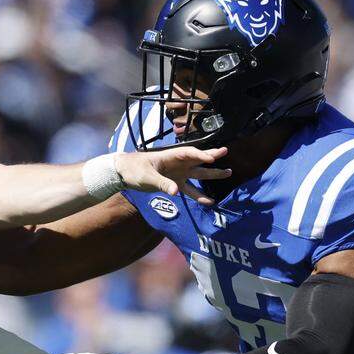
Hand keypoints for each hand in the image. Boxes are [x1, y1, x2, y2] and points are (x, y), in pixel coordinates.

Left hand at [116, 146, 230, 204]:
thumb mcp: (147, 176)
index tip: (212, 158)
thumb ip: (162, 183)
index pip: (189, 153)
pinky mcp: (175, 184)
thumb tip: (176, 192)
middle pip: (198, 159)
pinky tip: (209, 201)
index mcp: (171, 156)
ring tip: (228, 172)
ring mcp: (178, 174)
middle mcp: (177, 163)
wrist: (124, 173)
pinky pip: (190, 190)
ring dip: (212, 174)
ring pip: (199, 173)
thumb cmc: (134, 169)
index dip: (201, 155)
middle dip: (212, 156)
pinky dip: (199, 195)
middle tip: (226, 151)